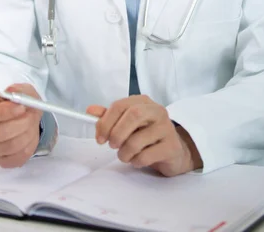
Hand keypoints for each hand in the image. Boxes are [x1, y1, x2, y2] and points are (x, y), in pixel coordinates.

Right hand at [0, 83, 41, 168]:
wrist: (28, 117)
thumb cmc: (21, 103)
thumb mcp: (22, 90)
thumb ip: (18, 90)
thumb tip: (11, 92)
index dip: (3, 112)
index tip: (21, 107)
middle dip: (20, 124)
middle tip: (32, 116)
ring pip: (8, 147)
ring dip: (27, 134)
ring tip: (32, 124)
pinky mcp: (1, 160)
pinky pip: (15, 159)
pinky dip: (28, 147)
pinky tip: (30, 136)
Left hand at [87, 95, 202, 176]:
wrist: (173, 152)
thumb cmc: (147, 135)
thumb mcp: (127, 123)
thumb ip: (109, 116)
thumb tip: (90, 110)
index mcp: (143, 102)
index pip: (120, 105)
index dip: (106, 121)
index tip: (100, 137)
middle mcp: (157, 111)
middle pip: (133, 116)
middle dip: (117, 134)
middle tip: (112, 146)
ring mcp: (166, 128)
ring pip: (137, 140)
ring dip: (124, 152)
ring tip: (125, 155)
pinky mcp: (171, 147)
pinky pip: (146, 156)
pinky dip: (136, 161)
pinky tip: (138, 160)